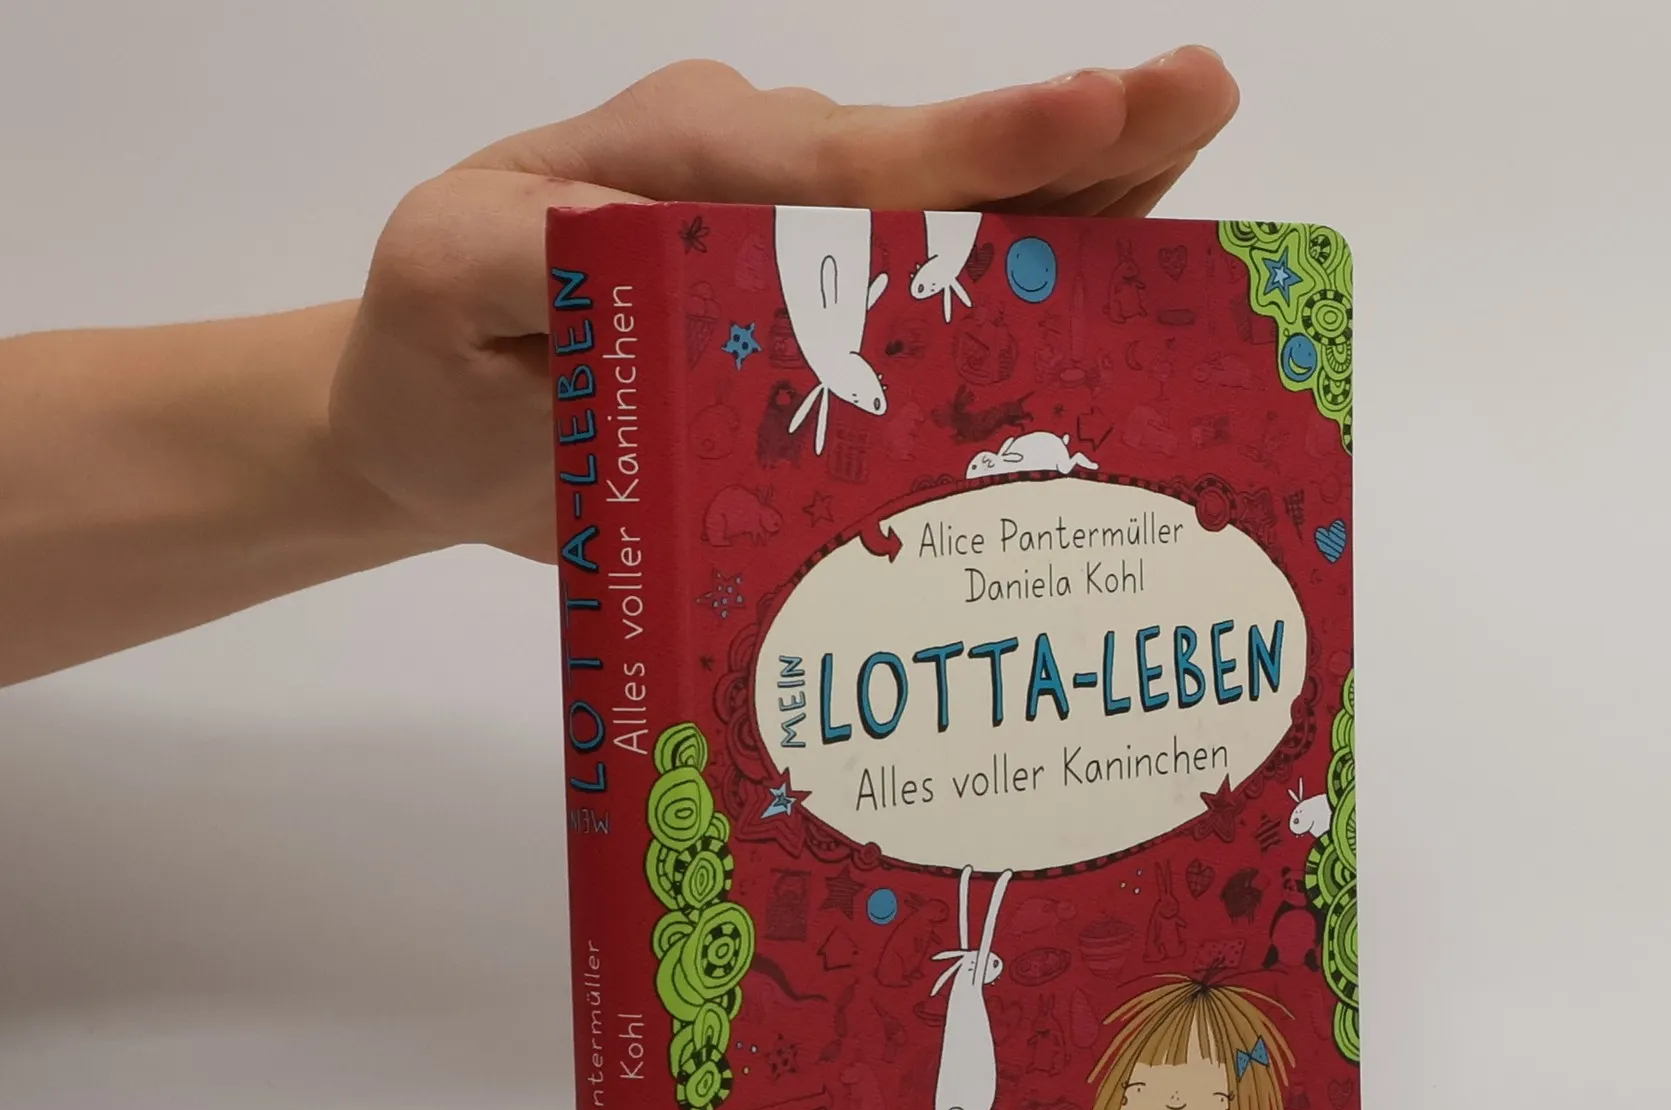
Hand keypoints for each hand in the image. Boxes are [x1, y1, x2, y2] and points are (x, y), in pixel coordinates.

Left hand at [329, 50, 1238, 559]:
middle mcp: (763, 182)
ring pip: (962, 214)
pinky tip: (1135, 264)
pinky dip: (1044, 271)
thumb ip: (517, 253)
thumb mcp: (440, 286)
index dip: (968, 153)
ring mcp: (804, 239)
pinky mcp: (826, 307)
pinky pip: (948, 282)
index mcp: (678, 164)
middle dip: (1063, 144)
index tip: (1085, 116)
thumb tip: (637, 235)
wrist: (436, 413)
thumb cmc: (437, 352)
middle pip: (930, 171)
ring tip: (1196, 145)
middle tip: (1194, 97)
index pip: (837, 168)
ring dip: (1085, 196)